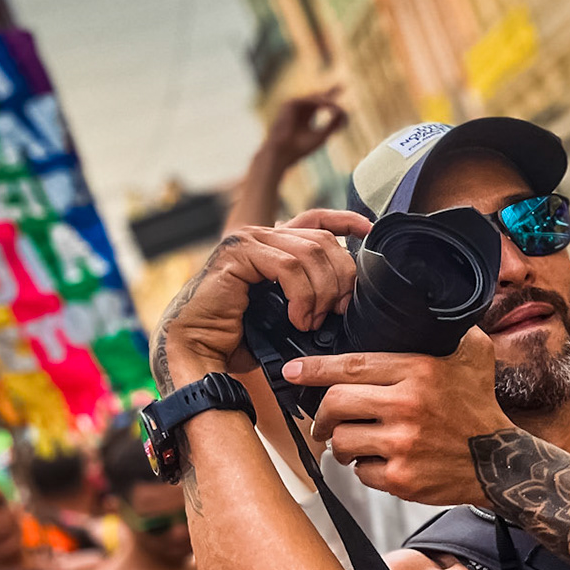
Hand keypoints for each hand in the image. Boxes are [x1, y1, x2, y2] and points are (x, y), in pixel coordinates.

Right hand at [154, 209, 369, 383]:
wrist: (200, 349)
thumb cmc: (240, 337)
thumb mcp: (287, 313)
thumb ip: (311, 293)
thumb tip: (345, 297)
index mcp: (272, 246)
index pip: (316, 220)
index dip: (345, 221)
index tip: (368, 230)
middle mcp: (260, 236)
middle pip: (322, 240)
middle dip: (340, 276)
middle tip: (337, 310)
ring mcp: (247, 240)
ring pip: (310, 252)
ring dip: (321, 291)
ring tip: (313, 320)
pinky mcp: (237, 253)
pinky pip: (288, 266)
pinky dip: (301, 295)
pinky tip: (297, 318)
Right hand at [262, 89, 347, 172]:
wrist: (282, 153)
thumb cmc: (299, 148)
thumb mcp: (321, 136)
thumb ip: (333, 125)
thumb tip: (346, 113)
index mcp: (305, 117)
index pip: (320, 105)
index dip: (332, 100)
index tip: (344, 97)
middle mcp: (299, 109)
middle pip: (317, 97)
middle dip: (330, 92)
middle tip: (343, 85)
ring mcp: (293, 106)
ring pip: (315, 99)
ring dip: (328, 101)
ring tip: (340, 106)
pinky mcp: (290, 104)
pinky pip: (308, 100)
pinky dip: (320, 102)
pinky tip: (330, 105)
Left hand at [288, 328, 512, 504]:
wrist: (501, 462)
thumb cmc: (480, 408)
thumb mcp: (473, 355)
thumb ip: (446, 329)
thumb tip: (422, 307)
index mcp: (419, 371)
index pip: (352, 365)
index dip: (315, 368)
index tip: (293, 371)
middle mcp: (408, 406)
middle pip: (336, 404)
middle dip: (322, 414)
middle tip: (323, 419)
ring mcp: (403, 444)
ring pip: (342, 441)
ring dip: (341, 443)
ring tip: (354, 442)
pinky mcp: (402, 478)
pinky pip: (361, 473)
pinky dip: (365, 469)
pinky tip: (380, 462)